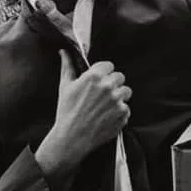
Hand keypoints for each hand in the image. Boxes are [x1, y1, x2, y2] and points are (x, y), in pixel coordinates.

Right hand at [37, 50, 131, 176]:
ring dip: (119, 96)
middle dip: (112, 84)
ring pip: (126, 91)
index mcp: (94, 76)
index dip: (103, 73)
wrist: (72, 138)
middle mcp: (109, 86)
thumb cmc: (66, 111)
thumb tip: (64, 52)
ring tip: (106, 106)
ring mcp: (118, 100)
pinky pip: (126, 107)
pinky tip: (107, 116)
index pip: (109, 65)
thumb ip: (67, 66)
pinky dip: (119, 112)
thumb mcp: (65, 86)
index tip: (98, 80)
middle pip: (119, 77)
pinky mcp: (124, 114)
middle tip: (102, 95)